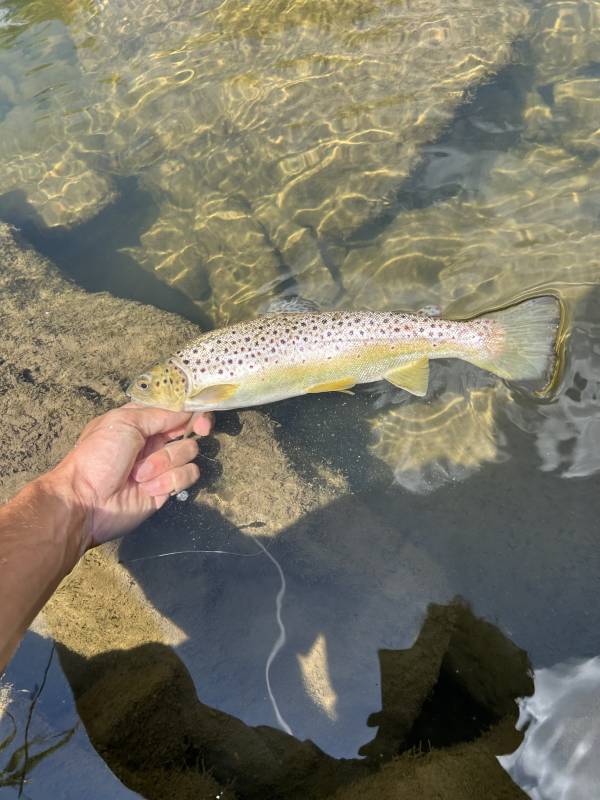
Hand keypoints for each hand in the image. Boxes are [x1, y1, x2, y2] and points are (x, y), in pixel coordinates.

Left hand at [47, 404, 212, 550]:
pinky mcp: (167, 487)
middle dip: (193, 429)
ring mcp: (162, 464)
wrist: (85, 501)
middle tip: (199, 431)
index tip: (199, 415)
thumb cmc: (99, 455)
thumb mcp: (124, 422)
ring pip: (189, 453)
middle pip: (189, 428)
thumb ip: (159, 414)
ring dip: (165, 462)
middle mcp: (154, 440)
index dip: (190, 409)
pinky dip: (168, 481)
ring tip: (140, 474)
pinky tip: (147, 488)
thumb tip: (187, 411)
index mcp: (141, 420)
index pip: (174, 409)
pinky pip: (186, 476)